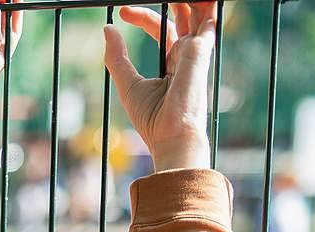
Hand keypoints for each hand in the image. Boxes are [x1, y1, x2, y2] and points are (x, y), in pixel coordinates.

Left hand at [104, 4, 217, 174]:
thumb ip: (117, 57)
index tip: (122, 12)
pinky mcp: (200, 48)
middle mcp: (188, 55)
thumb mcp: (127, 84)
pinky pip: (206, 15)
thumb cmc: (152, 119)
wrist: (172, 136)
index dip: (143, 16)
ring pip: (197, 11)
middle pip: (182, 15)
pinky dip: (202, 2)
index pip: (161, 29)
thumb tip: (108, 29)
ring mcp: (196, 50)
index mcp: (173, 64)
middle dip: (170, 0)